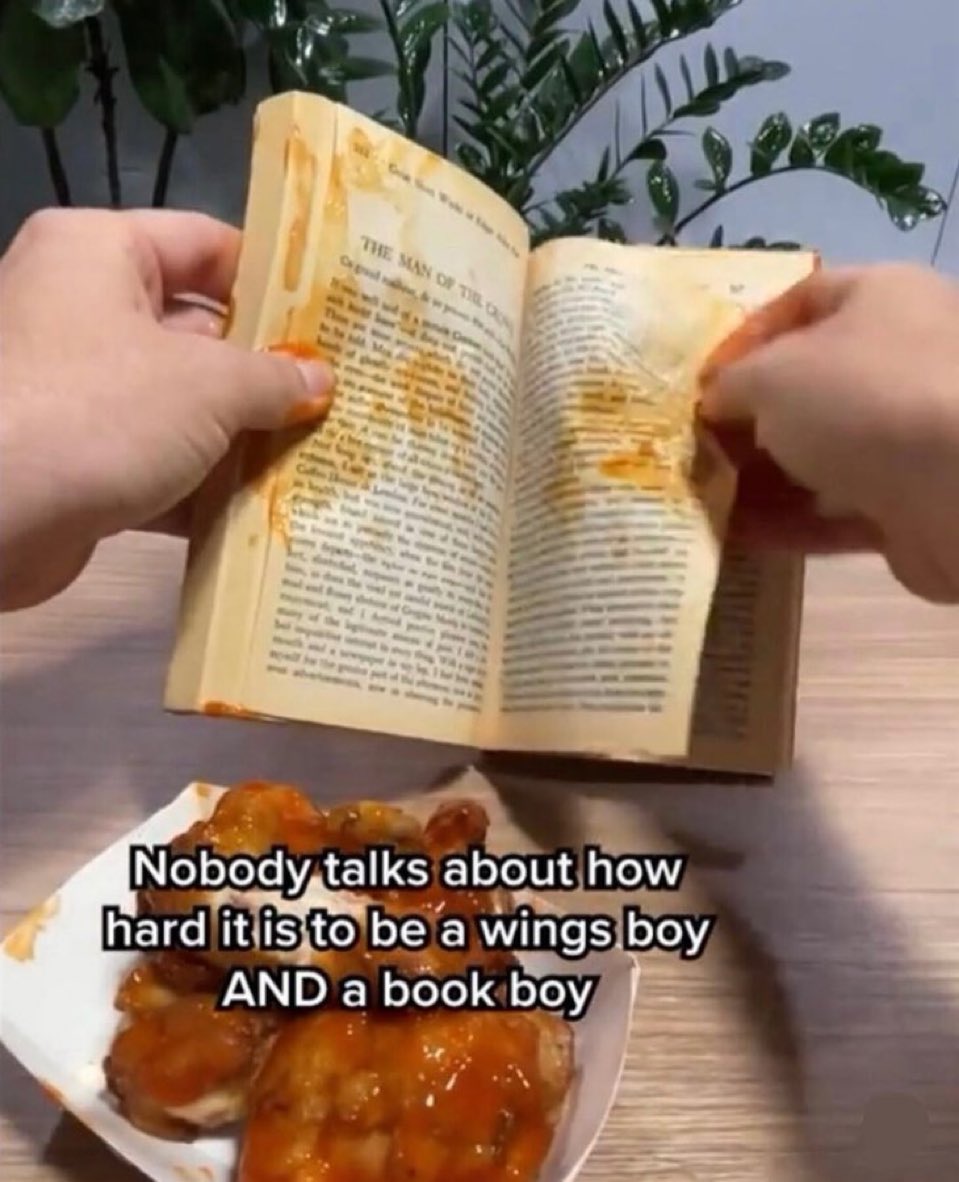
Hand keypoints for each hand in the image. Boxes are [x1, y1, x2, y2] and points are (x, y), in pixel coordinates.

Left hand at [0, 208, 334, 611]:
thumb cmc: (99, 413)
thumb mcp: (208, 385)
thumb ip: (273, 378)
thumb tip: (318, 381)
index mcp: (99, 253)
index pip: (204, 243)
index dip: (273, 278)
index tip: (332, 317)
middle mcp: (79, 308)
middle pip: (196, 328)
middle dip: (265, 370)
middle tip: (337, 397)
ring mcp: (72, 387)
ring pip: (178, 402)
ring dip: (240, 435)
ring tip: (316, 454)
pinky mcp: (72, 456)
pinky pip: (152, 457)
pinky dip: (199, 482)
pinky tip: (261, 507)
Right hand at [699, 263, 958, 602]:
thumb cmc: (862, 397)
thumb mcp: (771, 375)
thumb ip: (731, 385)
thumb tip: (716, 403)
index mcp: (883, 298)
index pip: (803, 300)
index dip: (746, 337)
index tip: (701, 381)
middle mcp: (905, 358)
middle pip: (810, 385)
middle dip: (749, 418)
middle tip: (696, 446)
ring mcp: (912, 435)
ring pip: (822, 452)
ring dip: (763, 477)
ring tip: (704, 498)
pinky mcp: (911, 503)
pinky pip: (836, 510)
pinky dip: (789, 522)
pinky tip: (737, 537)